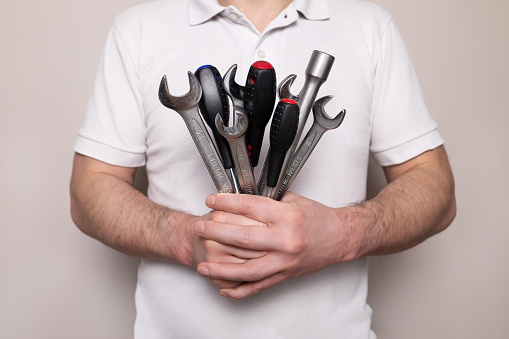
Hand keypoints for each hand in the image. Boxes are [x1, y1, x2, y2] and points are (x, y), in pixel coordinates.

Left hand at [193, 192, 356, 298]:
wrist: (340, 238)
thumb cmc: (318, 218)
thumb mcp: (294, 201)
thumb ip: (268, 200)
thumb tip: (242, 197)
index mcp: (286, 216)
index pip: (250, 206)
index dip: (226, 202)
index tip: (212, 200)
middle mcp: (285, 239)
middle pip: (243, 237)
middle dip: (216, 232)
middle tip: (200, 228)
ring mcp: (284, 260)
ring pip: (247, 269)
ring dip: (221, 268)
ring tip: (203, 265)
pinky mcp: (285, 275)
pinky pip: (258, 286)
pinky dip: (239, 289)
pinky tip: (223, 287)